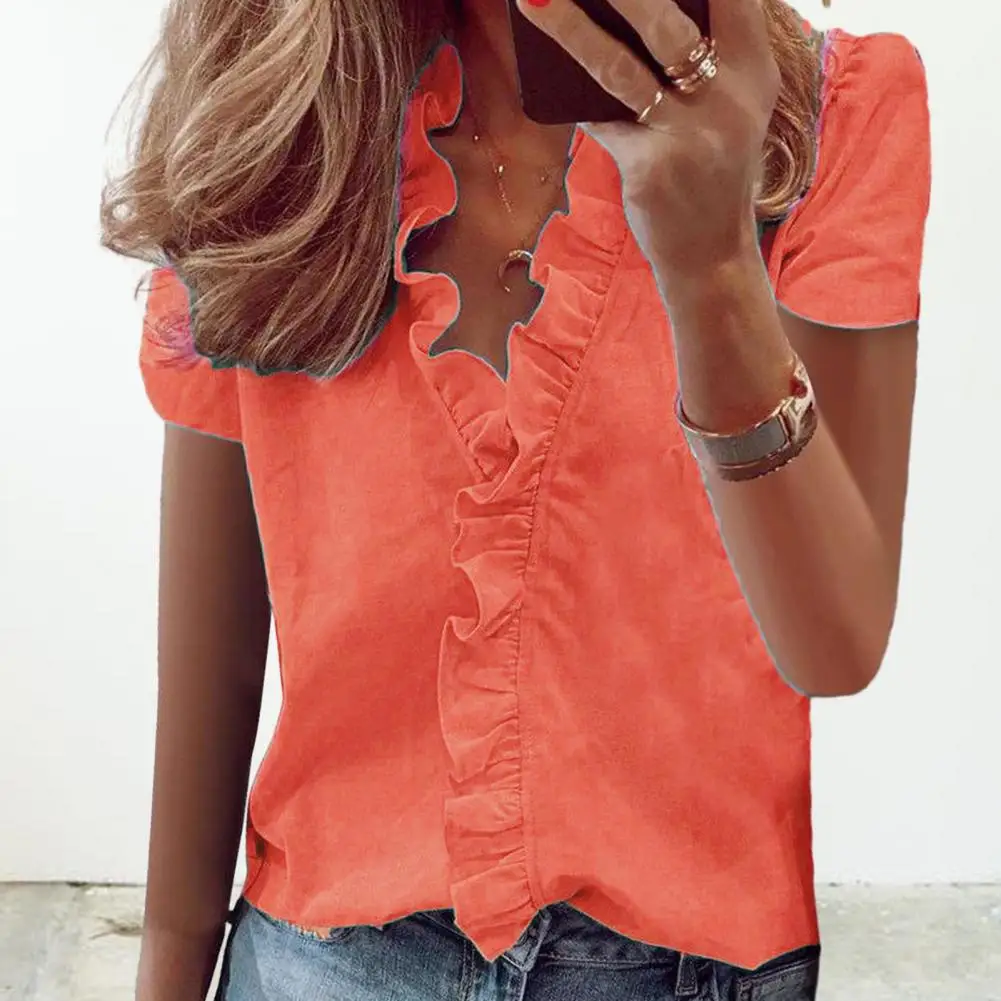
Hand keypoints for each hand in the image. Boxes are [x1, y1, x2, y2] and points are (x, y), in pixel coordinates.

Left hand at [514, 0, 779, 270]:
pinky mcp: (651, 167)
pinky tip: (540, 69)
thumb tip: (609, 13)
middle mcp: (730, 95)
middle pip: (667, 19)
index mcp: (756, 68)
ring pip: (620, 67)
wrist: (710, 254)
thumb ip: (693, 59)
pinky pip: (598, 119)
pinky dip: (570, 95)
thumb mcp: (723, 108)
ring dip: (570, 29)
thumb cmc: (708, 171)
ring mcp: (690, 133)